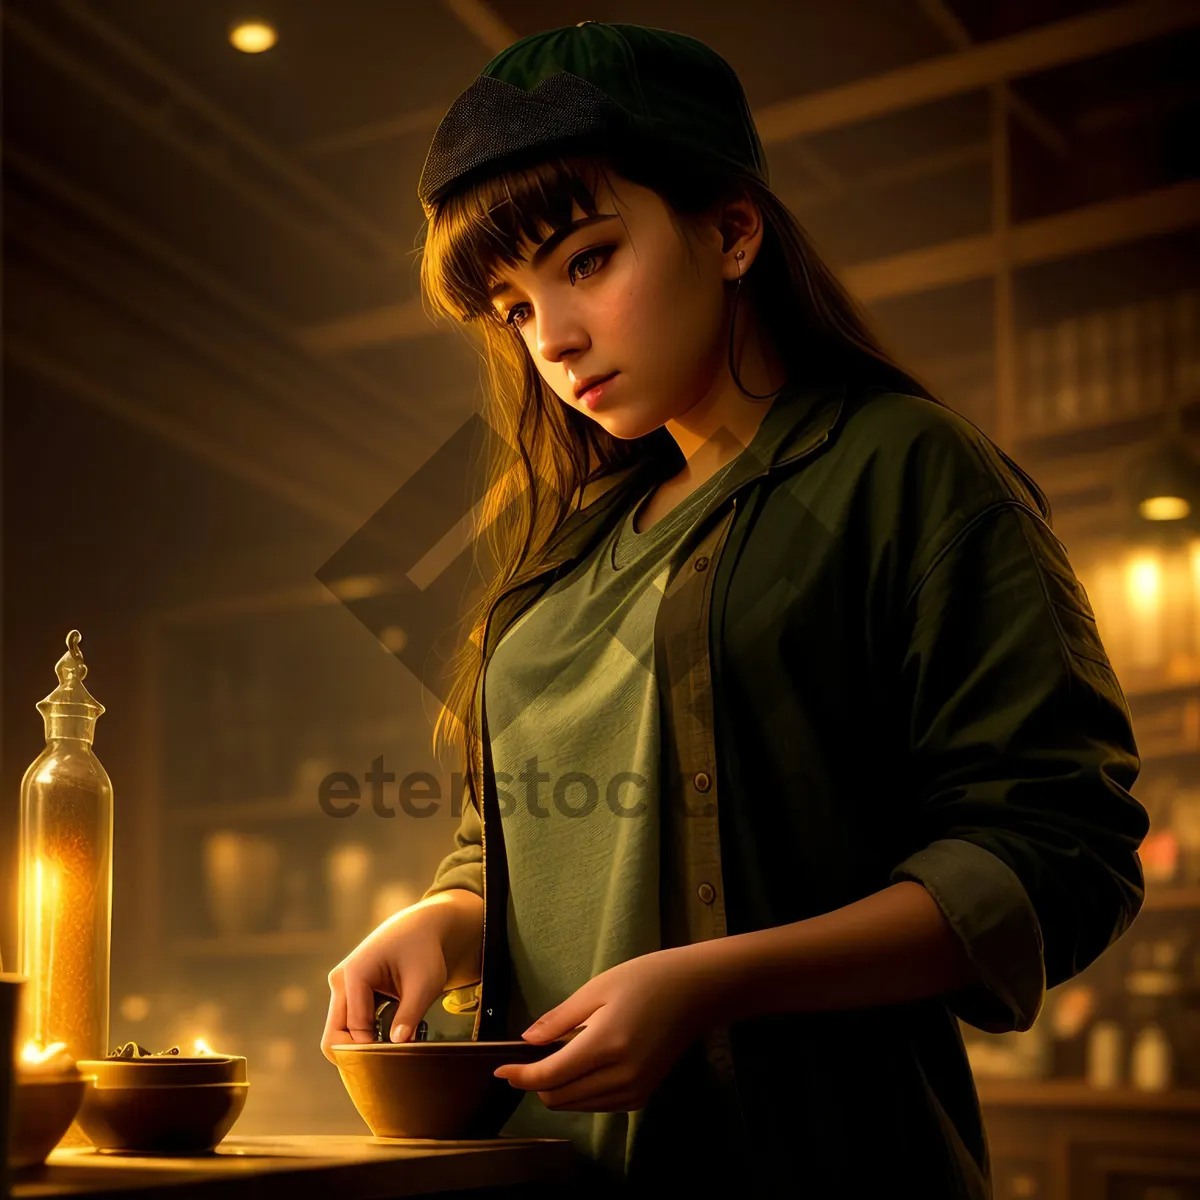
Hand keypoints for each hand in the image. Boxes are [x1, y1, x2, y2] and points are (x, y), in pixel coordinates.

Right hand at [321, 901, 451, 1062]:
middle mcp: (340, 980)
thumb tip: (399, 1047)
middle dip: (358, 1055)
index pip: (354, 1029)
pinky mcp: (348, 992)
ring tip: (392, 1049)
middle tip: (388, 1064)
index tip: (397, 1061)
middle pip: (334, 1036)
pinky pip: (347, 1024)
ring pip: (338, 1033)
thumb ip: (410, 1015)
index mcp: (355, 974)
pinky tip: (387, 1037)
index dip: (373, 1051)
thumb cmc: (424, 951)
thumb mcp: (425, 983)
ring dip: (361, 1046)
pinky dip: (364, 1036)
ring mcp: (341, 986)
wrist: (420, 928)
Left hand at [494, 947, 710, 1111]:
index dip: (521, 1076)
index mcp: (607, 1045)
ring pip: (576, 1106)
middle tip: (529, 1056)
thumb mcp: (598, 988)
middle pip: (560, 1097)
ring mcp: (634, 1090)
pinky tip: (581, 1067)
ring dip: (557, 1089)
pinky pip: (597, 1105)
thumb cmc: (645, 980)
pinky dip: (579, 1093)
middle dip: (536, 1082)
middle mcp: (621, 1076)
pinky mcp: (642, 1095)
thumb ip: (561, 1018)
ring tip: (559, 1056)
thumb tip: (528, 1040)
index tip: (500, 1069)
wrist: (694, 993)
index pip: (551, 1076)